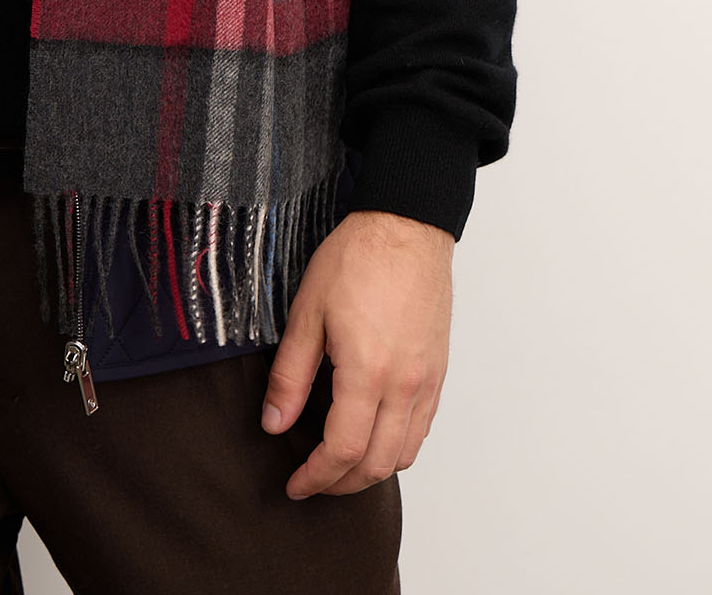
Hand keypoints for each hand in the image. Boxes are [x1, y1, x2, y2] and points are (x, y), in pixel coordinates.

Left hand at [257, 209, 452, 498]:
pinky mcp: (437, 372)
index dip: (316, 476)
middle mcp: (404, 385)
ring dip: (371, 471)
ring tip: (339, 466)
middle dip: (340, 484)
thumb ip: (289, 376)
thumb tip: (274, 424)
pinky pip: (422, 429)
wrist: (405, 227)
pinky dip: (398, 448)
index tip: (294, 484)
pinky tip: (373, 436)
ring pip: (405, 454)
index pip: (342, 450)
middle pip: (377, 464)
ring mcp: (426, 381)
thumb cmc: (356, 259)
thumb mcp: (307, 312)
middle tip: (312, 481)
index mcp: (367, 371)